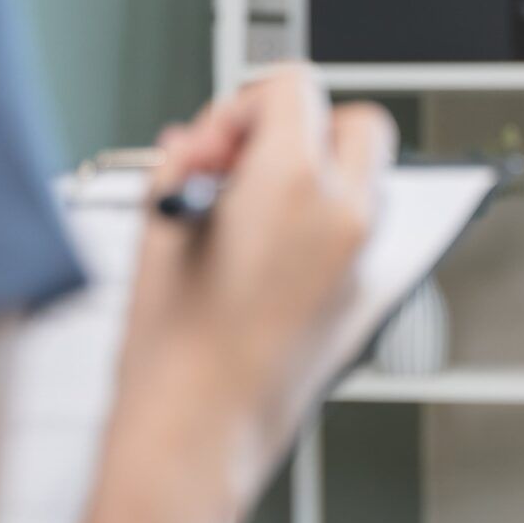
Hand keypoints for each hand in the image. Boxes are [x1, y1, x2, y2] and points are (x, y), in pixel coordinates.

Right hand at [116, 64, 397, 497]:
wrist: (198, 435)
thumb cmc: (172, 350)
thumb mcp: (158, 230)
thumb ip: (185, 167)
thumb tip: (198, 147)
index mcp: (295, 184)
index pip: (295, 87)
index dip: (245, 104)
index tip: (217, 140)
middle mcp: (345, 216)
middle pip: (355, 124)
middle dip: (300, 130)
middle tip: (243, 162)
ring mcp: (363, 262)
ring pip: (364, 180)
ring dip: (315, 176)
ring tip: (246, 210)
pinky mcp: (364, 301)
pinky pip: (358, 236)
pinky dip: (323, 226)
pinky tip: (264, 254)